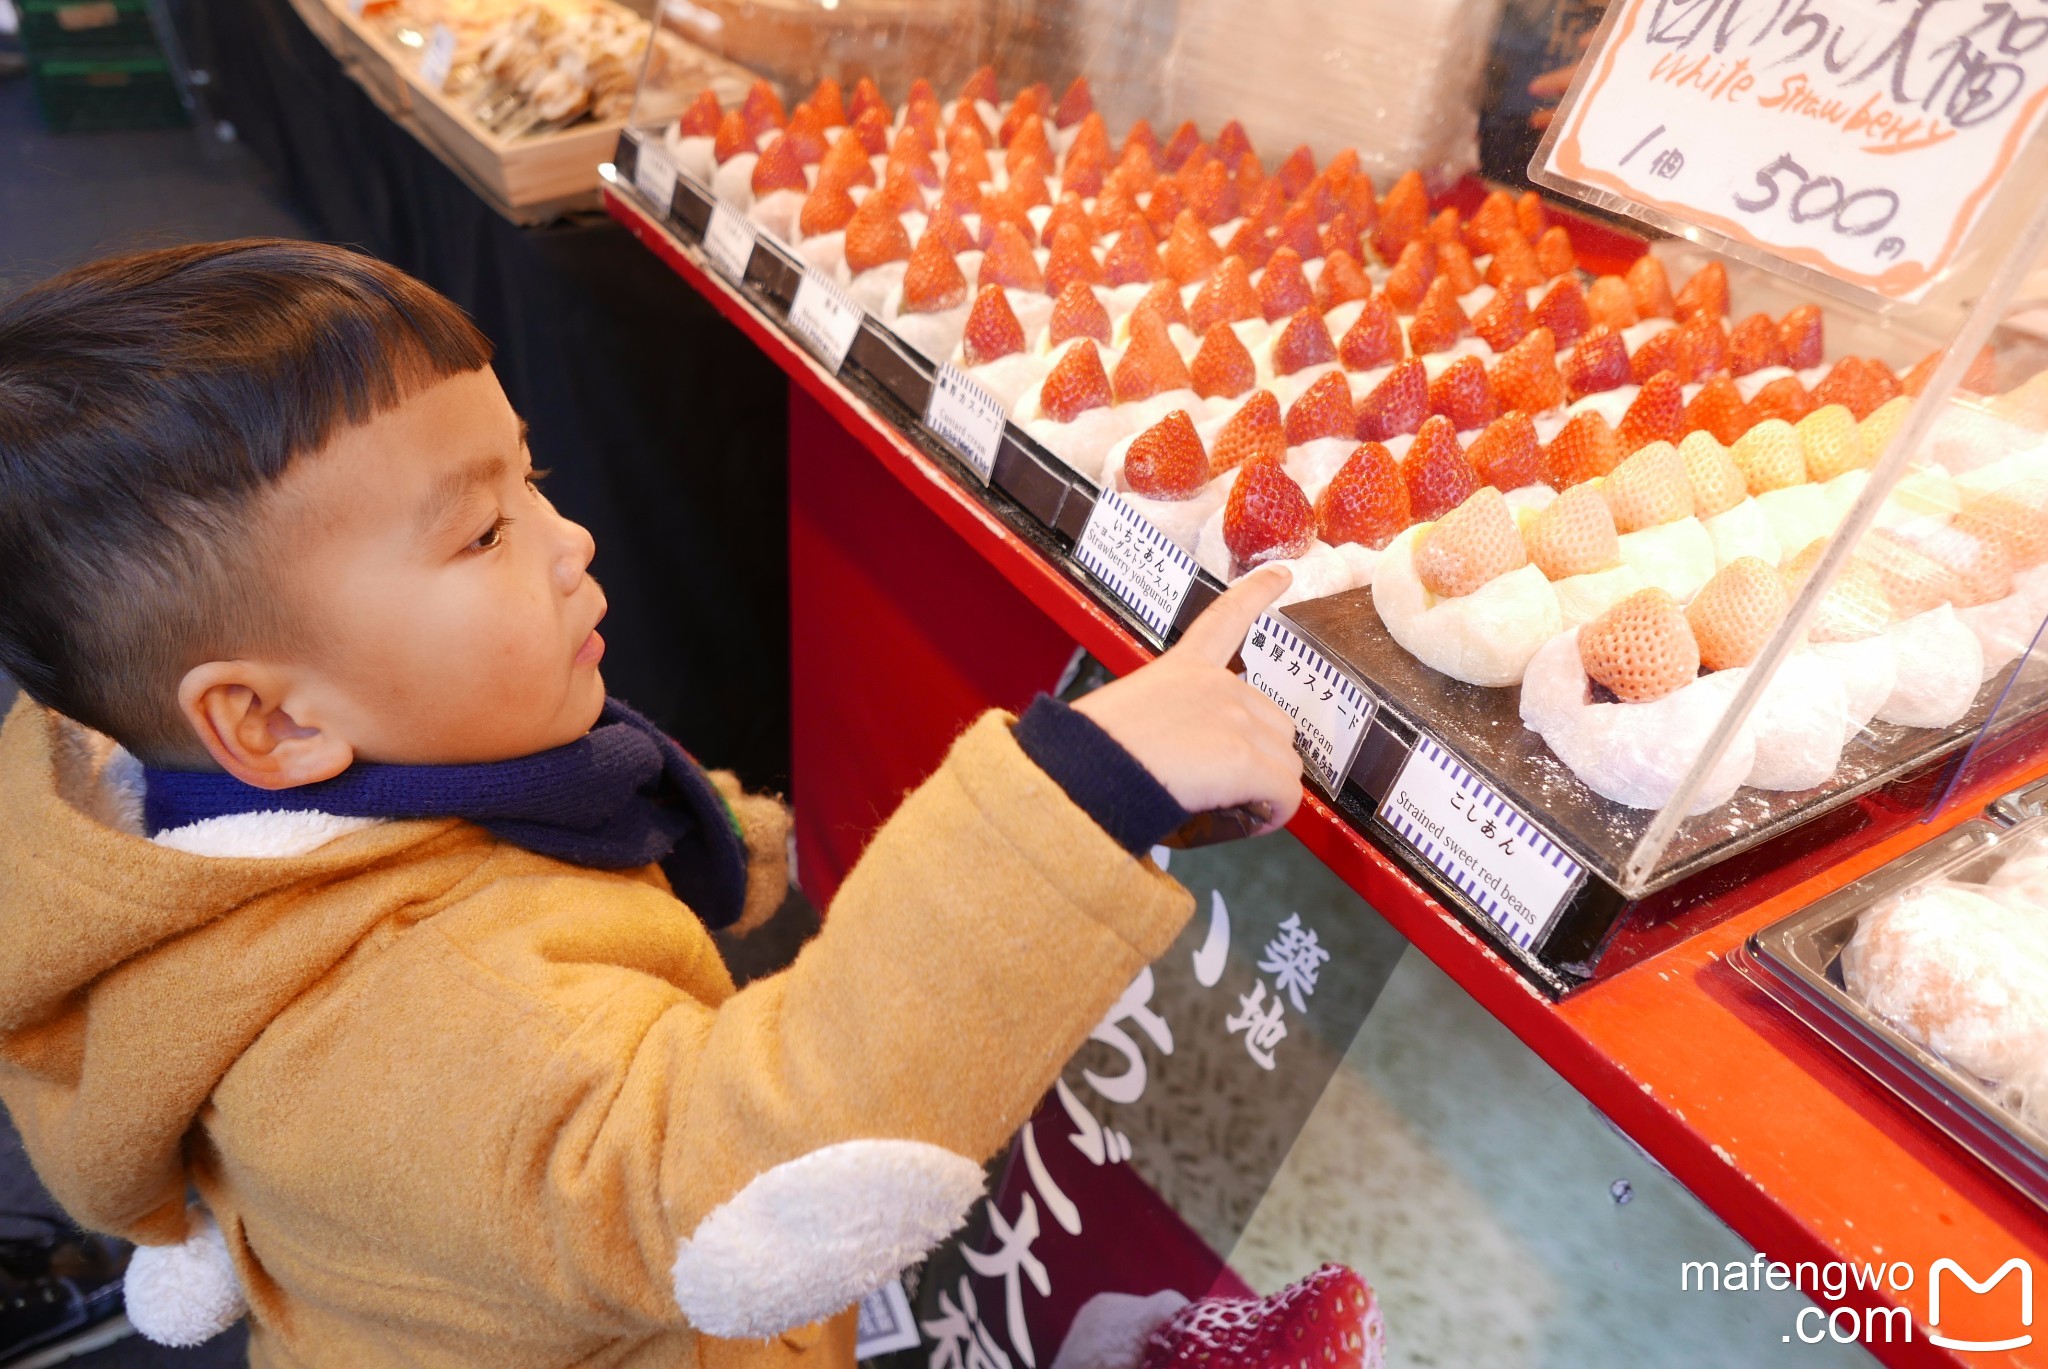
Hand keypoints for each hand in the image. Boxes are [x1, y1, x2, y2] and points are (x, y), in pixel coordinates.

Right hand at [1072, 565, 1302, 835]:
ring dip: (1265, 787)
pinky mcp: (1244, 758)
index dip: (1258, 593)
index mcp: (1182, 667)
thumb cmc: (1090, 757)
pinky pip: (1285, 795)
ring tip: (1224, 805)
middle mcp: (1216, 685)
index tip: (1282, 575)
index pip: (1226, 618)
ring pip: (1284, 761)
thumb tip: (1183, 763)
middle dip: (1260, 755)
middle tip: (1222, 784)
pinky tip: (1248, 820)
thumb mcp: (1128, 716)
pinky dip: (1273, 813)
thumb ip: (1169, 724)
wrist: (1082, 774)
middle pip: (1274, 720)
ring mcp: (1235, 718)